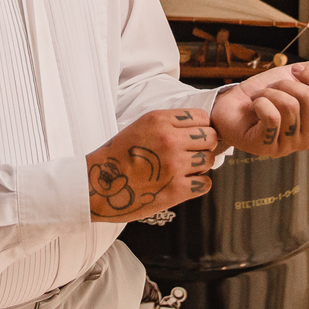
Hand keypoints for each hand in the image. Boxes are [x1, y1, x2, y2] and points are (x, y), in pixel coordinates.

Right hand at [86, 109, 216, 222]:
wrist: (98, 184)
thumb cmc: (119, 155)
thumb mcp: (142, 126)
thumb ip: (170, 123)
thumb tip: (201, 127)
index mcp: (160, 120)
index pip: (202, 117)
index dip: (201, 127)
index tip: (194, 136)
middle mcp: (170, 140)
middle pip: (210, 138)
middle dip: (204, 145)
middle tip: (192, 153)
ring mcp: (174, 165)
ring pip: (209, 160)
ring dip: (201, 165)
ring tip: (185, 169)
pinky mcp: (175, 190)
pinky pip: (205, 183)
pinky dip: (199, 184)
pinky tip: (185, 183)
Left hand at [211, 56, 308, 157]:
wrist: (230, 106)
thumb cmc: (263, 93)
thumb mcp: (292, 76)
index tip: (296, 70)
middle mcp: (308, 137)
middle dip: (285, 83)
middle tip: (271, 87)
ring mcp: (288, 145)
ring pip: (290, 106)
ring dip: (269, 93)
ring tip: (260, 97)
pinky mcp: (267, 147)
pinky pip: (272, 117)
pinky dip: (260, 103)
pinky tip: (254, 107)